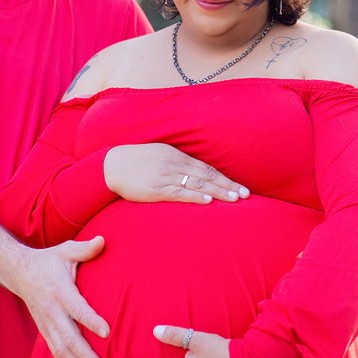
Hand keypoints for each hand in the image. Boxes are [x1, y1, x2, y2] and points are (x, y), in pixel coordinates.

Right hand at [15, 236, 108, 357]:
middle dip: (84, 354)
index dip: (91, 321)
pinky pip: (54, 350)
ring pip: (61, 348)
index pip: (78, 309)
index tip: (107, 332)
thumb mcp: (66, 250)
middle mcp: (52, 310)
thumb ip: (85, 249)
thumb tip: (102, 240)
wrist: (19, 271)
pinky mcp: (43, 329)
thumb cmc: (49, 260)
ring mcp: (46, 322)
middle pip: (69, 336)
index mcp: (60, 291)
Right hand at [104, 144, 249, 204]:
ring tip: (234, 199)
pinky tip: (208, 201)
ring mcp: (165, 176)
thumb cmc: (136, 163)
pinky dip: (195, 196)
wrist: (111, 165)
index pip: (207, 169)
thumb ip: (178, 165)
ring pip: (197, 184)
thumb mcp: (160, 157)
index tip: (241, 188)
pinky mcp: (155, 189)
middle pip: (207, 176)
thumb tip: (197, 176)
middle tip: (246, 196)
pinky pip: (178, 192)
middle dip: (228, 186)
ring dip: (218, 192)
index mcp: (177, 156)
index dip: (225, 179)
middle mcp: (175, 164)